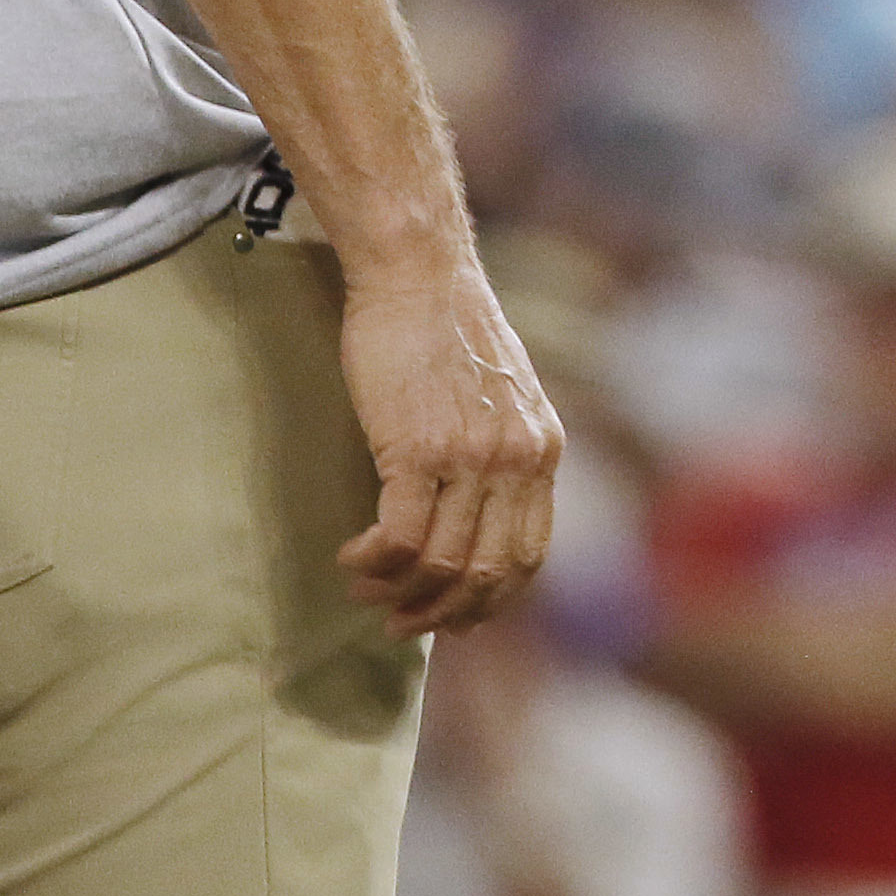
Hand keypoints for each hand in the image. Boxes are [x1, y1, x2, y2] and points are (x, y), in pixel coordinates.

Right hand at [336, 254, 564, 638]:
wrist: (418, 272)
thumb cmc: (447, 329)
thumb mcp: (506, 395)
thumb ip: (505, 452)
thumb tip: (483, 513)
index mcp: (544, 450)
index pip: (529, 556)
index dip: (490, 602)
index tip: (454, 618)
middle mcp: (517, 459)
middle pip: (486, 574)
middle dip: (442, 613)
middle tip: (402, 624)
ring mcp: (470, 456)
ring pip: (440, 564)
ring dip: (398, 593)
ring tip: (366, 590)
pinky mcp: (417, 448)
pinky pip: (399, 538)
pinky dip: (373, 564)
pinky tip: (351, 558)